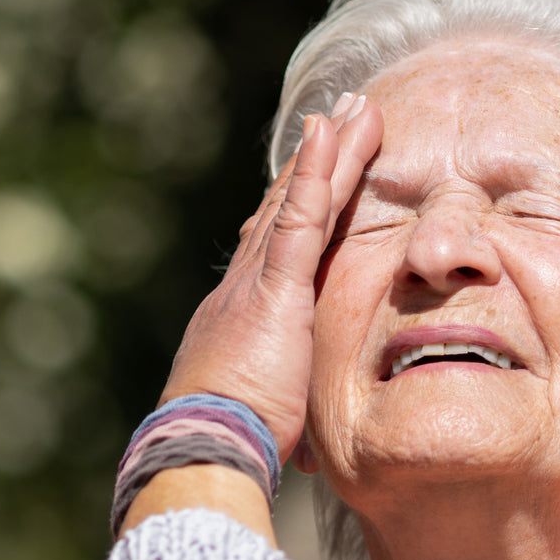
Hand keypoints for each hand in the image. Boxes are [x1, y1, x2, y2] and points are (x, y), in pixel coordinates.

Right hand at [160, 93, 382, 463]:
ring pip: (298, 204)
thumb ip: (285, 413)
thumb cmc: (232, 450)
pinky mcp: (275, 290)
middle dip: (315, 165)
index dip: (298, 209)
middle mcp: (241, 290)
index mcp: (241, 321)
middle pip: (285, 213)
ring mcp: (256, 285)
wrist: (204, 450)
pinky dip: (316, 173)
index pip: (276, 253)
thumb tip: (310, 449)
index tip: (319, 177)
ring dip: (328, 152)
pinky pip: (300, 220)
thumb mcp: (266, 424)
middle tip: (341, 119)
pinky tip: (331, 132)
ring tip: (355, 108)